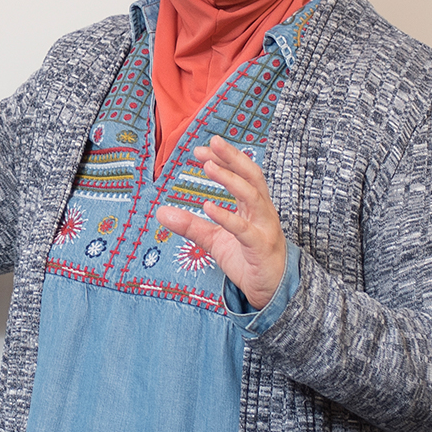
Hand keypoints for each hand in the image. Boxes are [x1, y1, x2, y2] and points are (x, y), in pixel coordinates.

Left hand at [155, 136, 287, 309]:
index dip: (224, 158)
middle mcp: (262, 212)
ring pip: (252, 196)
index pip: (242, 174)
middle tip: (213, 142)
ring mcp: (265, 228)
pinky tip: (208, 207)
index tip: (200, 150)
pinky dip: (226, 217)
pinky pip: (244, 229)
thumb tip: (160, 212)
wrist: (270, 290)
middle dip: (233, 157)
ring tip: (209, 167)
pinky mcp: (260, 247)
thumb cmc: (247, 259)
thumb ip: (191, 225)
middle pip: (252, 176)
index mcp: (254, 206)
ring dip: (231, 180)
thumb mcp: (214, 240)